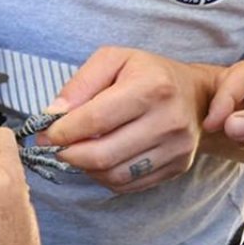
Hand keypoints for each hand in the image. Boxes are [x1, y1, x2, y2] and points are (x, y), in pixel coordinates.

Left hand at [42, 47, 217, 193]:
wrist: (197, 96)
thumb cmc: (148, 74)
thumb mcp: (113, 60)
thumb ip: (80, 84)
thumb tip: (53, 114)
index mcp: (152, 87)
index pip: (95, 120)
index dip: (62, 131)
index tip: (45, 134)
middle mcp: (169, 120)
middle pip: (103, 154)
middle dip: (69, 154)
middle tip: (56, 147)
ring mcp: (176, 148)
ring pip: (114, 175)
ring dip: (86, 167)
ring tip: (78, 151)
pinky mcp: (177, 167)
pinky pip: (128, 184)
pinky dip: (105, 176)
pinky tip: (99, 160)